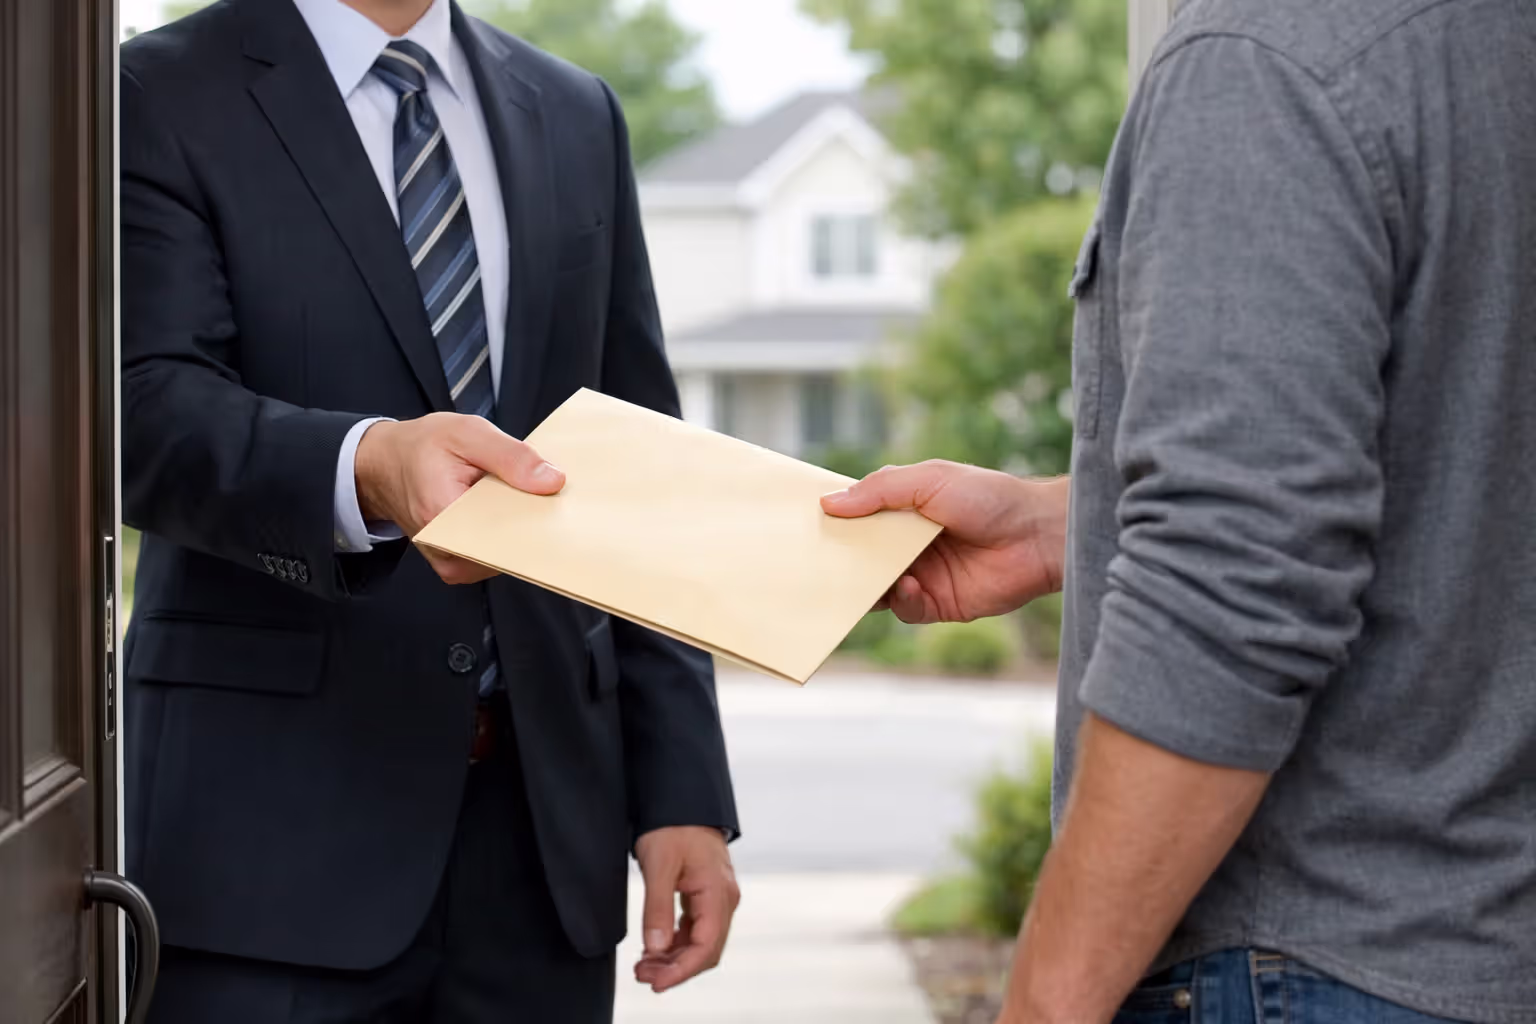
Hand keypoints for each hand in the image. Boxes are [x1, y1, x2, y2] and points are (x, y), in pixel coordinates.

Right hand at [354, 413, 564, 584]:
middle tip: (543, 492)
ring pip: (506, 554)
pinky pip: (495, 556)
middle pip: (510, 547)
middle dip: (532, 520)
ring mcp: (452, 562)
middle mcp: (446, 549)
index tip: (559, 502)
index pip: (507, 533)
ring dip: (520, 527)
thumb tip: (551, 481)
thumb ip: (511, 457)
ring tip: (519, 496)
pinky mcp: (458, 564)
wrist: (386, 462)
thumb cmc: (420, 446)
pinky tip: (508, 510)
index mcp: (444, 516)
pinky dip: (508, 534)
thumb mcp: (467, 433)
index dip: (538, 517)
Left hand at [633, 826, 739, 993]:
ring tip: (643, 965)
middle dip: (675, 968)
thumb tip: (655, 948)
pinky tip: (654, 948)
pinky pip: (696, 930)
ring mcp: (718, 898)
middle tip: (641, 974)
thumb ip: (657, 908)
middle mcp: (724, 899)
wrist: (682, 801)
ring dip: (674, 959)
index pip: (706, 946)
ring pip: (701, 942)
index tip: (657, 983)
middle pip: (706, 950)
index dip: (682, 970)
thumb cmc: (672, 826)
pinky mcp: (707, 896)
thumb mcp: (659, 865)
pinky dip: (676, 944)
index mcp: (718, 891)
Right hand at [821, 461, 1069, 623]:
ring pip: (877, 588)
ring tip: (856, 580)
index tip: (805, 528)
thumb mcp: (929, 480)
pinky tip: (909, 586)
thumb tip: (829, 503)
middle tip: (813, 564)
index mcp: (903, 512)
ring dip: (864, 586)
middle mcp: (908, 546)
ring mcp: (923, 576)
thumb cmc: (989, 496)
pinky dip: (901, 601)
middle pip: (861, 558)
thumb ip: (879, 490)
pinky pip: (906, 610)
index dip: (835, 524)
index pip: (858, 520)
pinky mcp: (940, 604)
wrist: (1038, 533)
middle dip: (839, 561)